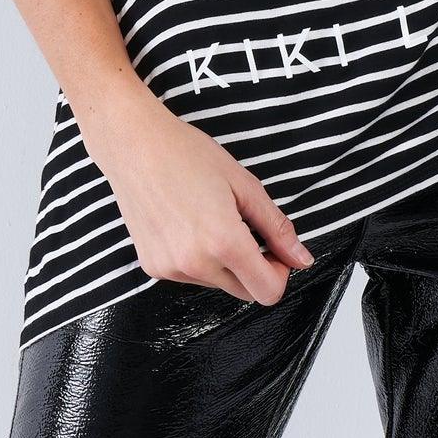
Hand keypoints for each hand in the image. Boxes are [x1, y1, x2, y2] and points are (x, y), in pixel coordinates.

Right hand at [84, 81, 315, 305]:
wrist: (135, 145)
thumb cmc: (187, 154)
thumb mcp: (244, 184)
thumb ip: (276, 227)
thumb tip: (302, 259)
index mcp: (223, 242)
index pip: (268, 292)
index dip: (280, 271)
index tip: (274, 248)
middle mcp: (195, 265)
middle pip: (245, 292)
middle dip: (254, 267)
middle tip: (244, 226)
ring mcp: (171, 270)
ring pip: (218, 283)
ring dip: (225, 262)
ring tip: (210, 217)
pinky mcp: (153, 268)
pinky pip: (191, 276)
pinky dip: (198, 258)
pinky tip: (187, 224)